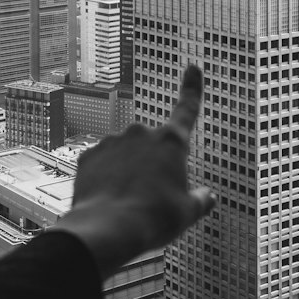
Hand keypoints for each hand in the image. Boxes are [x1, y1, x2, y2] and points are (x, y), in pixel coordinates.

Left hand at [51, 66, 214, 278]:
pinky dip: (106, 178)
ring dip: (128, 172)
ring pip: (126, 156)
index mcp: (171, 142)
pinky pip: (103, 164)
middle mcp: (141, 133)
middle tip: (151, 198)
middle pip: (153, 146)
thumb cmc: (153, 220)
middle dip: (152, 165)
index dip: (192, 88)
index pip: (187, 109)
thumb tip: (209, 197)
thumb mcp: (187, 214)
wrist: (106, 230)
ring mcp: (112, 141)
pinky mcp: (89, 155)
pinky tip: (107, 201)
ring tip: (127, 204)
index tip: (193, 67)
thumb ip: (201, 201)